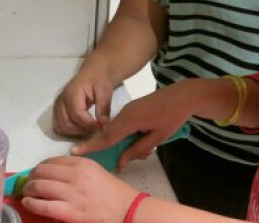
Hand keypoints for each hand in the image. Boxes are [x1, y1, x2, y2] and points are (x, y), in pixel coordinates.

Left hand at [21, 156, 137, 222]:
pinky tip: (28, 203)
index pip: (53, 160)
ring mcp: (72, 194)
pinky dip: (31, 203)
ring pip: (39, 186)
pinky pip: (43, 205)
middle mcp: (76, 175)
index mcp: (84, 164)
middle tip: (29, 184)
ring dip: (29, 189)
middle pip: (42, 171)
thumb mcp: (97, 172)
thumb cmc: (114, 193)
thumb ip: (78, 170)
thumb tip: (54, 173)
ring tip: (27, 194)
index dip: (40, 167)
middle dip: (31, 177)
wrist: (127, 211)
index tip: (37, 173)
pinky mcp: (69, 212)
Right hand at [52, 65, 114, 136]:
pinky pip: (58, 127)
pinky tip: (81, 128)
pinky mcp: (57, 111)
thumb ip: (103, 107)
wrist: (92, 74)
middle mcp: (61, 100)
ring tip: (89, 129)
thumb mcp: (105, 91)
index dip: (88, 124)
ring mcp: (57, 106)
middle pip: (67, 123)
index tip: (101, 128)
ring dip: (75, 133)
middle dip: (83, 130)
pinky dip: (69, 132)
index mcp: (72, 92)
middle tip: (96, 129)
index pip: (77, 114)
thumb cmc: (99, 81)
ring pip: (61, 127)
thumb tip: (103, 125)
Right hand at [72, 82, 195, 171]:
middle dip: (113, 148)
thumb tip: (120, 162)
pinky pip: (124, 124)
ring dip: (125, 142)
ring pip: (118, 130)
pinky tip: (145, 139)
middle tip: (123, 161)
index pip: (106, 137)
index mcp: (129, 120)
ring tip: (145, 149)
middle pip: (110, 134)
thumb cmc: (172, 117)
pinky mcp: (133, 108)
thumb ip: (137, 150)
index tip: (74, 152)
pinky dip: (128, 135)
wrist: (184, 95)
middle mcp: (124, 113)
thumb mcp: (157, 137)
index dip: (90, 146)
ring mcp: (128, 109)